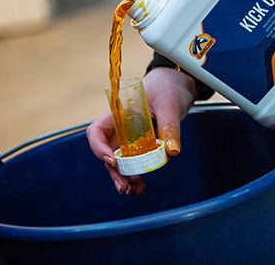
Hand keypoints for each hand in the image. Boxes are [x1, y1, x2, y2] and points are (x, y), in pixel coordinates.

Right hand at [87, 67, 194, 194]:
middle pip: (108, 152)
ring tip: (134, 191)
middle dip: (114, 171)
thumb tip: (172, 153)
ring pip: (120, 161)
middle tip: (124, 187)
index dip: (99, 148)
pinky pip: (134, 161)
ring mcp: (129, 137)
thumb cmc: (168, 87)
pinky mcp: (141, 144)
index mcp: (119, 113)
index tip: (113, 160)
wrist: (177, 83)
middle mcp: (120, 127)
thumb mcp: (170, 105)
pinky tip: (141, 188)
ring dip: (124, 177)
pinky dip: (136, 175)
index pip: (97, 131)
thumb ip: (170, 127)